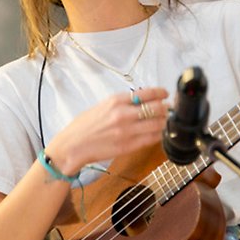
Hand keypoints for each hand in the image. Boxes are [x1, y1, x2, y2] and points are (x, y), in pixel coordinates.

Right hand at [45, 87, 169, 175]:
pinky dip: (157, 135)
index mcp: (115, 101)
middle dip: (165, 108)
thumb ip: (121, 103)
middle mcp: (123, 114)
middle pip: (156, 108)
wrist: (73, 146)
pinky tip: (157, 133)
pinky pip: (151, 139)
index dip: (160, 93)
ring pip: (157, 124)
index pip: (146, 93)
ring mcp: (127, 131)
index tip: (165, 93)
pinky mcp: (128, 146)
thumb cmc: (84, 126)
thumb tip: (140, 101)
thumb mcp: (101, 106)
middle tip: (167, 108)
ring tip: (163, 121)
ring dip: (163, 122)